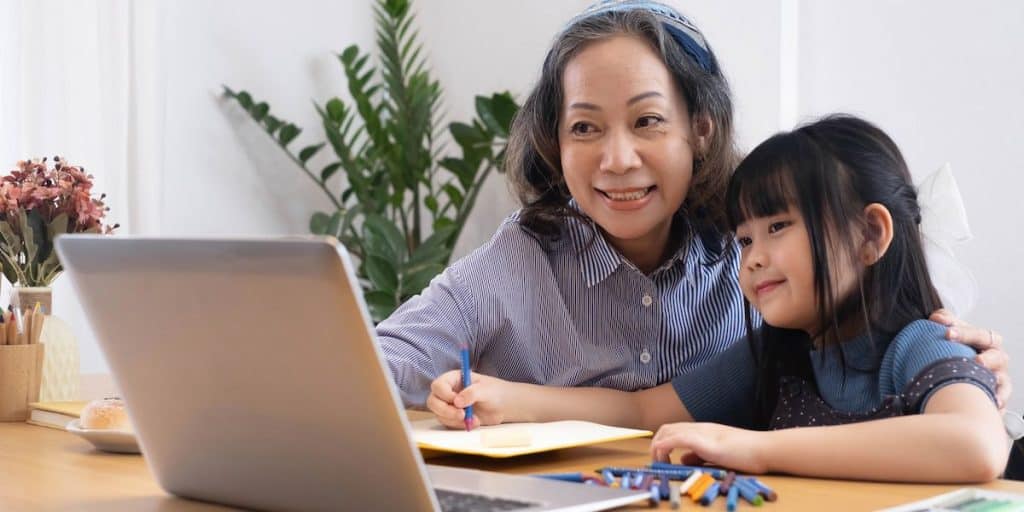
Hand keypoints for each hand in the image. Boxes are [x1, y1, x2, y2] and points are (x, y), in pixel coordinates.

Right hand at [426, 370, 510, 429]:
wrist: (503, 406)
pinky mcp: (453, 417)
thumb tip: (457, 402)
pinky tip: (474, 422)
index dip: (444, 394)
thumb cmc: (494, 392)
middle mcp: (448, 391)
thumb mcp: (485, 389)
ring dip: (454, 420)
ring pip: (439, 414)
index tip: (457, 401)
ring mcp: (449, 405)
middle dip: (445, 410)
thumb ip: (471, 393)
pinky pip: (448, 423)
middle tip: (461, 415)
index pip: (438, 385)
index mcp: (453, 379)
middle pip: (433, 401)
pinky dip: (459, 425)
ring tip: (473, 419)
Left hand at [650, 422, 767, 473]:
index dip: (662, 443)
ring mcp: (702, 433)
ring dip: (658, 447)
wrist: (764, 449)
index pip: (674, 430)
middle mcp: (699, 428)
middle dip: (656, 445)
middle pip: (666, 428)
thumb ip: (699, 456)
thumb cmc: (747, 453)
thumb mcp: (717, 454)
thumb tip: (682, 459)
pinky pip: (678, 439)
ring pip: (669, 431)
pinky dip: (666, 447)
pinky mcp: (705, 442)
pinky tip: (664, 459)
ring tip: (661, 464)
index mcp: (703, 430)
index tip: (662, 461)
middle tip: (658, 463)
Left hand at [931, 309, 1010, 408]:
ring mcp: (998, 378)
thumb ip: (945, 320)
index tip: (947, 333)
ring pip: (1003, 381)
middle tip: (976, 361)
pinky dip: (995, 404)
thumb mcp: (951, 330)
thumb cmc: (956, 346)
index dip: (964, 333)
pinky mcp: (996, 395)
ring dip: (994, 384)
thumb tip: (936, 318)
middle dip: (987, 358)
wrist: (956, 368)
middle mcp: (996, 358)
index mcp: (986, 340)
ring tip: (984, 386)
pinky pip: (999, 401)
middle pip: (997, 357)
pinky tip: (990, 406)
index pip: (980, 334)